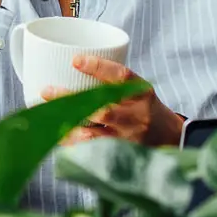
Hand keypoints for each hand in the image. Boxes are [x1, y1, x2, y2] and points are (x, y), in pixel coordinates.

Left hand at [47, 56, 184, 147]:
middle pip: (102, 108)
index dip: (98, 67)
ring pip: (92, 134)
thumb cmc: (146, 109)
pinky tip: (55, 136)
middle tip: (47, 91)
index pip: (121, 76)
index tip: (75, 60)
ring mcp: (127, 139)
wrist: (172, 139)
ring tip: (45, 116)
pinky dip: (71, 144)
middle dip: (71, 100)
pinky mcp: (120, 155)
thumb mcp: (139, 90)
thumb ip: (113, 82)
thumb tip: (71, 66)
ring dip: (65, 125)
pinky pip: (91, 151)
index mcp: (141, 94)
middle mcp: (135, 116)